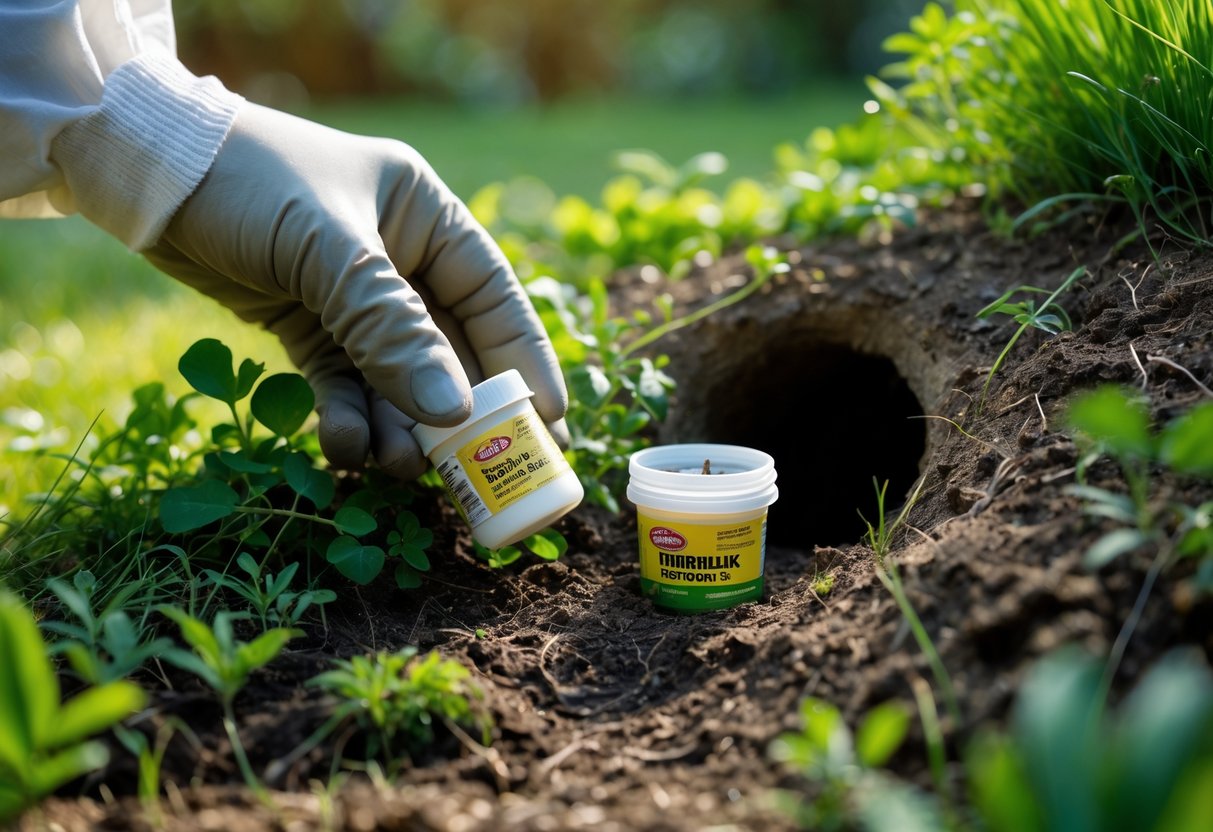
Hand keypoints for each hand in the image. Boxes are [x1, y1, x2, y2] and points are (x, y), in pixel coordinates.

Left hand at [143, 102, 567, 479]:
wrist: (148, 174)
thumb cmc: (250, 182)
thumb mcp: (328, 248)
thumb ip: (390, 328)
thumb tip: (454, 411)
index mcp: (426, 217)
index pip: (495, 297)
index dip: (525, 360)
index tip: (547, 421)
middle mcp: (400, 259)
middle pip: (451, 349)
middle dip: (457, 411)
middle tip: (475, 471)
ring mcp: (354, 298)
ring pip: (397, 378)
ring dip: (399, 426)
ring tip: (395, 468)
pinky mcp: (310, 326)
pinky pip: (344, 384)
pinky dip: (347, 418)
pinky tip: (344, 448)